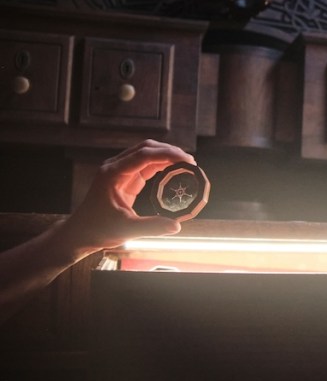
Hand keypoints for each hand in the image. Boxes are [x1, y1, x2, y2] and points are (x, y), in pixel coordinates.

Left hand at [56, 140, 195, 257]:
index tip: (188, 160)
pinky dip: (161, 165)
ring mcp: (119, 171)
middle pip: (146, 148)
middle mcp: (115, 167)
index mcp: (113, 174)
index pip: (144, 155)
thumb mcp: (126, 229)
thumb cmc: (99, 229)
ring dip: (166, 155)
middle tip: (190, 162)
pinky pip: (145, 165)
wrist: (81, 232)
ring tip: (186, 165)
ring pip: (146, 153)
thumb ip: (152, 227)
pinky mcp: (124, 178)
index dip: (168, 154)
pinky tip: (174, 171)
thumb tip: (177, 226)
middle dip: (169, 151)